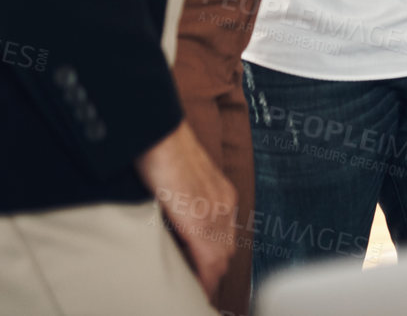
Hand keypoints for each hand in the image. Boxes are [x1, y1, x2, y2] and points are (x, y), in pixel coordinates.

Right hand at [135, 121, 236, 297]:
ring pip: (220, 258)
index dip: (215, 264)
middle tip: (197, 291)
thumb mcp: (181, 183)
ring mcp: (216, 211)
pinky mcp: (200, 218)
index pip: (224, 240)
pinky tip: (195, 287)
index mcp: (222, 196)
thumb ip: (184, 203)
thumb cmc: (163, 153)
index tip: (203, 280)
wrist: (159, 135)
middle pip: (226, 252)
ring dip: (208, 278)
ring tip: (193, 293)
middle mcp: (225, 204)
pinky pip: (209, 258)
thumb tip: (173, 222)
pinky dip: (203, 276)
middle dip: (213, 275)